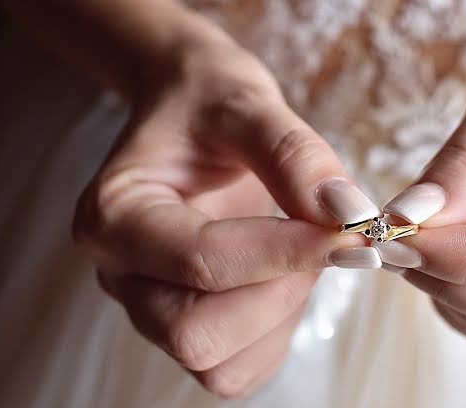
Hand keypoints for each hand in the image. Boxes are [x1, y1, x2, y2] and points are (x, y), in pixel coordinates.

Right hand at [72, 32, 377, 395]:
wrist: (190, 106)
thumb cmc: (206, 98)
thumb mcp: (247, 101)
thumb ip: (294, 155)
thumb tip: (348, 213)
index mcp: (114, 214)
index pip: (201, 261)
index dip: (284, 252)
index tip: (350, 230)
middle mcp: (119, 272)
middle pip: (196, 335)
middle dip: (278, 292)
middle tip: (322, 238)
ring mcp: (147, 305)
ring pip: (216, 363)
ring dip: (280, 315)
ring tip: (300, 248)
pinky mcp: (181, 323)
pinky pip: (234, 367)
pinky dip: (276, 332)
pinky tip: (288, 272)